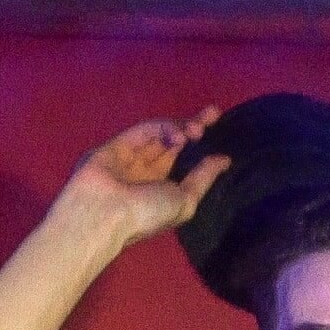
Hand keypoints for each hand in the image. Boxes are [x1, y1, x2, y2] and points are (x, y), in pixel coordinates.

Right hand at [61, 107, 230, 245]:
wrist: (105, 215)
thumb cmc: (147, 215)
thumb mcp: (184, 201)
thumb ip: (202, 178)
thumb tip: (224, 160)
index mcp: (160, 189)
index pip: (182, 160)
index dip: (199, 144)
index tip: (218, 127)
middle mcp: (145, 172)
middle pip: (172, 142)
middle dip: (193, 126)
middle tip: (213, 113)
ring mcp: (129, 157)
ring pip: (158, 133)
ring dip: (180, 127)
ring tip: (196, 130)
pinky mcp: (115, 145)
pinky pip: (141, 131)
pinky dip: (162, 128)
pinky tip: (179, 133)